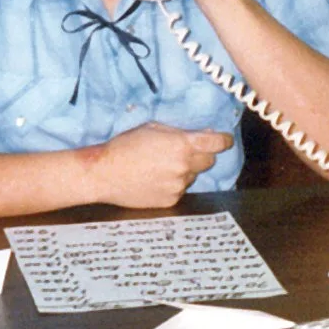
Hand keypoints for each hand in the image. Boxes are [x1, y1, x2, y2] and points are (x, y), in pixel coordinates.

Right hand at [89, 122, 231, 206]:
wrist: (105, 174)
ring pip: (193, 176)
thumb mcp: (153, 128)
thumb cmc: (126, 146)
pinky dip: (173, 183)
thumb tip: (202, 136)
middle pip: (209, 160)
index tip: (224, 140)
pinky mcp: (171, 200)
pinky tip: (155, 179)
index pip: (217, 143)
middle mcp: (184, 166)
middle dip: (201, 154)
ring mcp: (179, 186)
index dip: (223, 140)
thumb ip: (179, 132)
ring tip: (160, 167)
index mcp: (182, 145)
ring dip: (184, 170)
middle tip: (183, 152)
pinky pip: (181, 189)